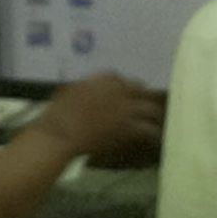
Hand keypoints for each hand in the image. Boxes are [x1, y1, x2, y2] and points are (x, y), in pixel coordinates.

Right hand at [38, 73, 164, 166]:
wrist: (62, 132)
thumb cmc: (59, 112)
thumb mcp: (73, 89)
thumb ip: (89, 87)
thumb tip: (91, 90)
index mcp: (106, 79)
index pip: (125, 80)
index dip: (129, 89)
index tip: (129, 95)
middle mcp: (121, 91)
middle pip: (143, 91)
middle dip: (146, 99)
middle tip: (148, 107)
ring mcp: (128, 109)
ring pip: (151, 110)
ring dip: (155, 116)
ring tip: (157, 122)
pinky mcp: (130, 128)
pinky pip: (149, 130)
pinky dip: (154, 135)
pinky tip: (156, 139)